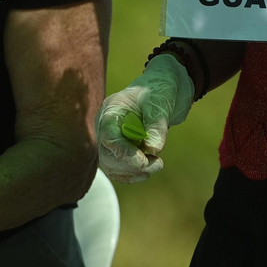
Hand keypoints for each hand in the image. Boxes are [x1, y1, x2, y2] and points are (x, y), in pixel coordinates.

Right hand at [96, 52, 193, 183]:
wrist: (160, 92)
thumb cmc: (158, 92)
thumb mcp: (160, 104)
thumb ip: (157, 126)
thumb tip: (153, 149)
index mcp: (111, 109)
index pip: (108, 135)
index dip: (123, 152)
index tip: (142, 161)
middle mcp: (106, 126)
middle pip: (108, 154)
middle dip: (131, 165)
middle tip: (157, 164)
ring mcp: (111, 138)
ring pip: (112, 165)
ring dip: (133, 172)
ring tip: (157, 165)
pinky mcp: (118, 149)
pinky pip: (117, 169)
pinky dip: (130, 175)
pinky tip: (146, 173)